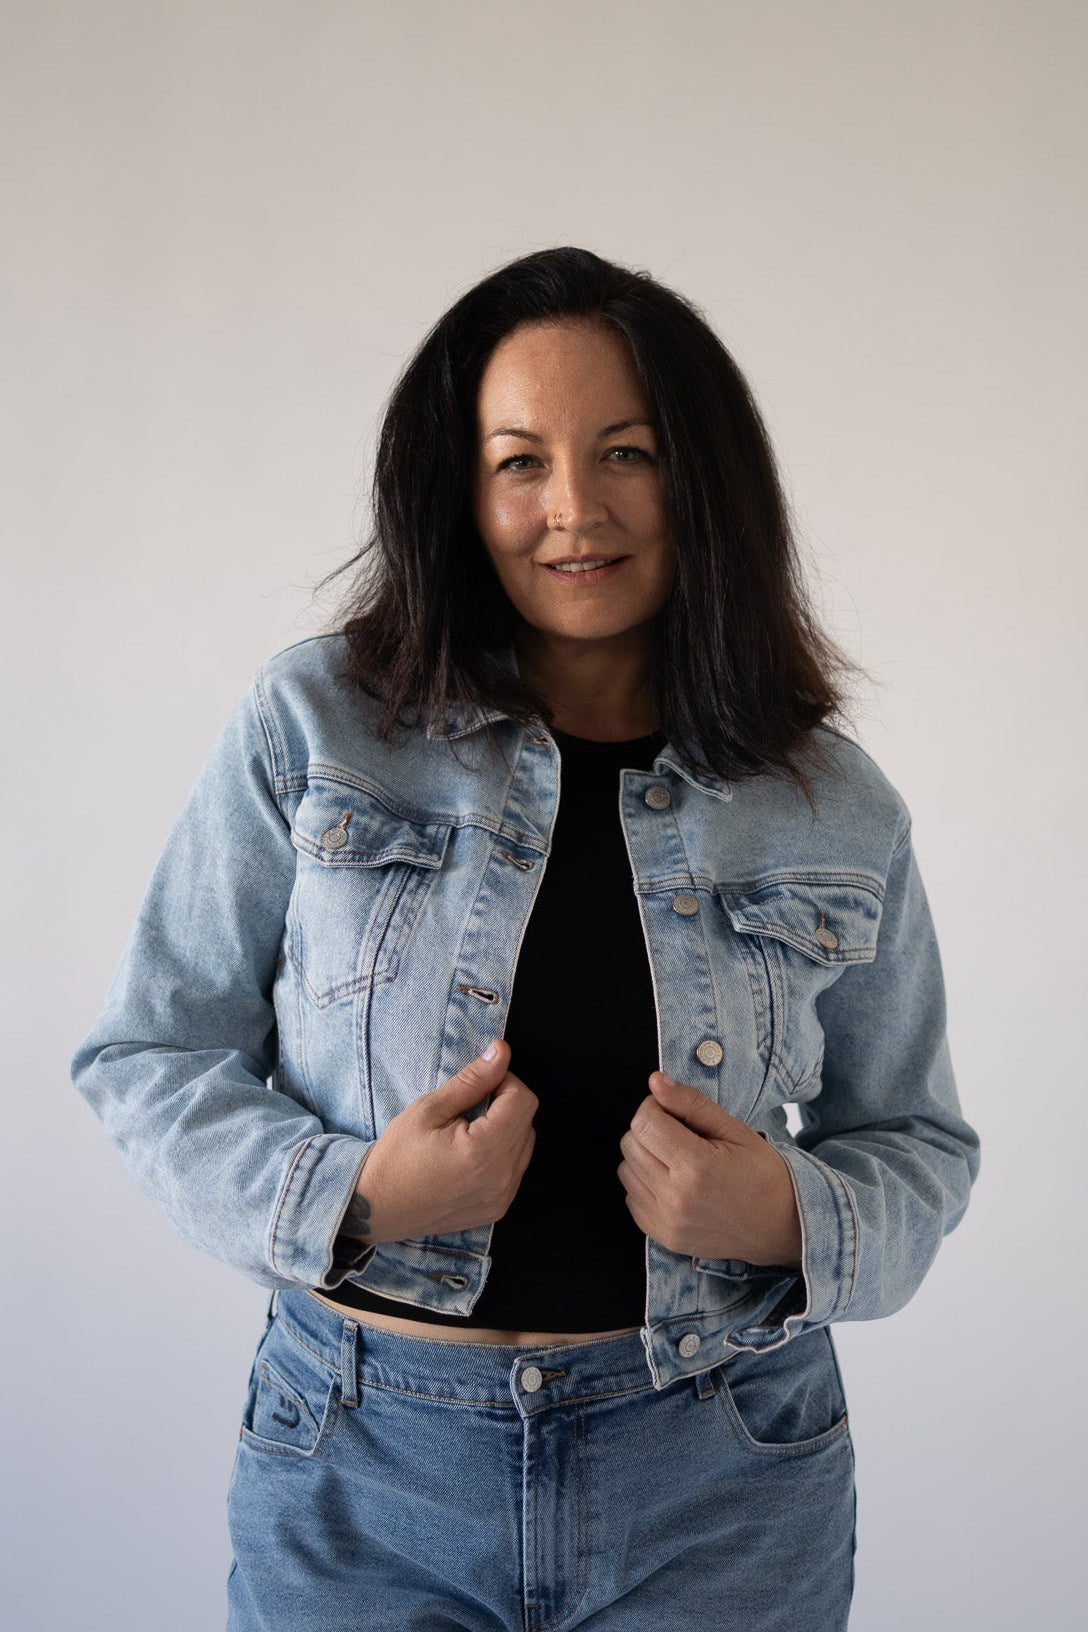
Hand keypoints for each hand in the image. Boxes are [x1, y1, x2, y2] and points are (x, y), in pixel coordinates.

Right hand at [340, 1041, 536, 1245]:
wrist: (377, 1207)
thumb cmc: (397, 1157)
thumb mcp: (428, 1109)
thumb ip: (471, 1080)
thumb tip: (500, 1052)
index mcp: (484, 1152)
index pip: (523, 1099)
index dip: (503, 1082)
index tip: (477, 1086)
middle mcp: (501, 1178)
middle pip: (527, 1120)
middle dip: (504, 1104)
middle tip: (467, 1109)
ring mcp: (501, 1197)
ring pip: (525, 1144)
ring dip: (506, 1129)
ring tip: (468, 1133)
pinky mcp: (497, 1208)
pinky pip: (516, 1169)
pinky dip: (502, 1154)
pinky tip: (471, 1154)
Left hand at [618, 1073, 802, 1266]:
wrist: (782, 1227)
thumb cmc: (763, 1174)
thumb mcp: (735, 1130)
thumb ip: (691, 1104)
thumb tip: (655, 1082)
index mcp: (696, 1168)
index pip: (644, 1123)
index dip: (654, 1107)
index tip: (672, 1111)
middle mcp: (676, 1198)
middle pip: (630, 1144)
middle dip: (648, 1129)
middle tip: (678, 1134)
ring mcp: (668, 1222)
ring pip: (626, 1171)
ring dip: (644, 1157)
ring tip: (676, 1159)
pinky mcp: (664, 1237)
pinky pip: (631, 1198)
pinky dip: (645, 1184)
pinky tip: (672, 1182)